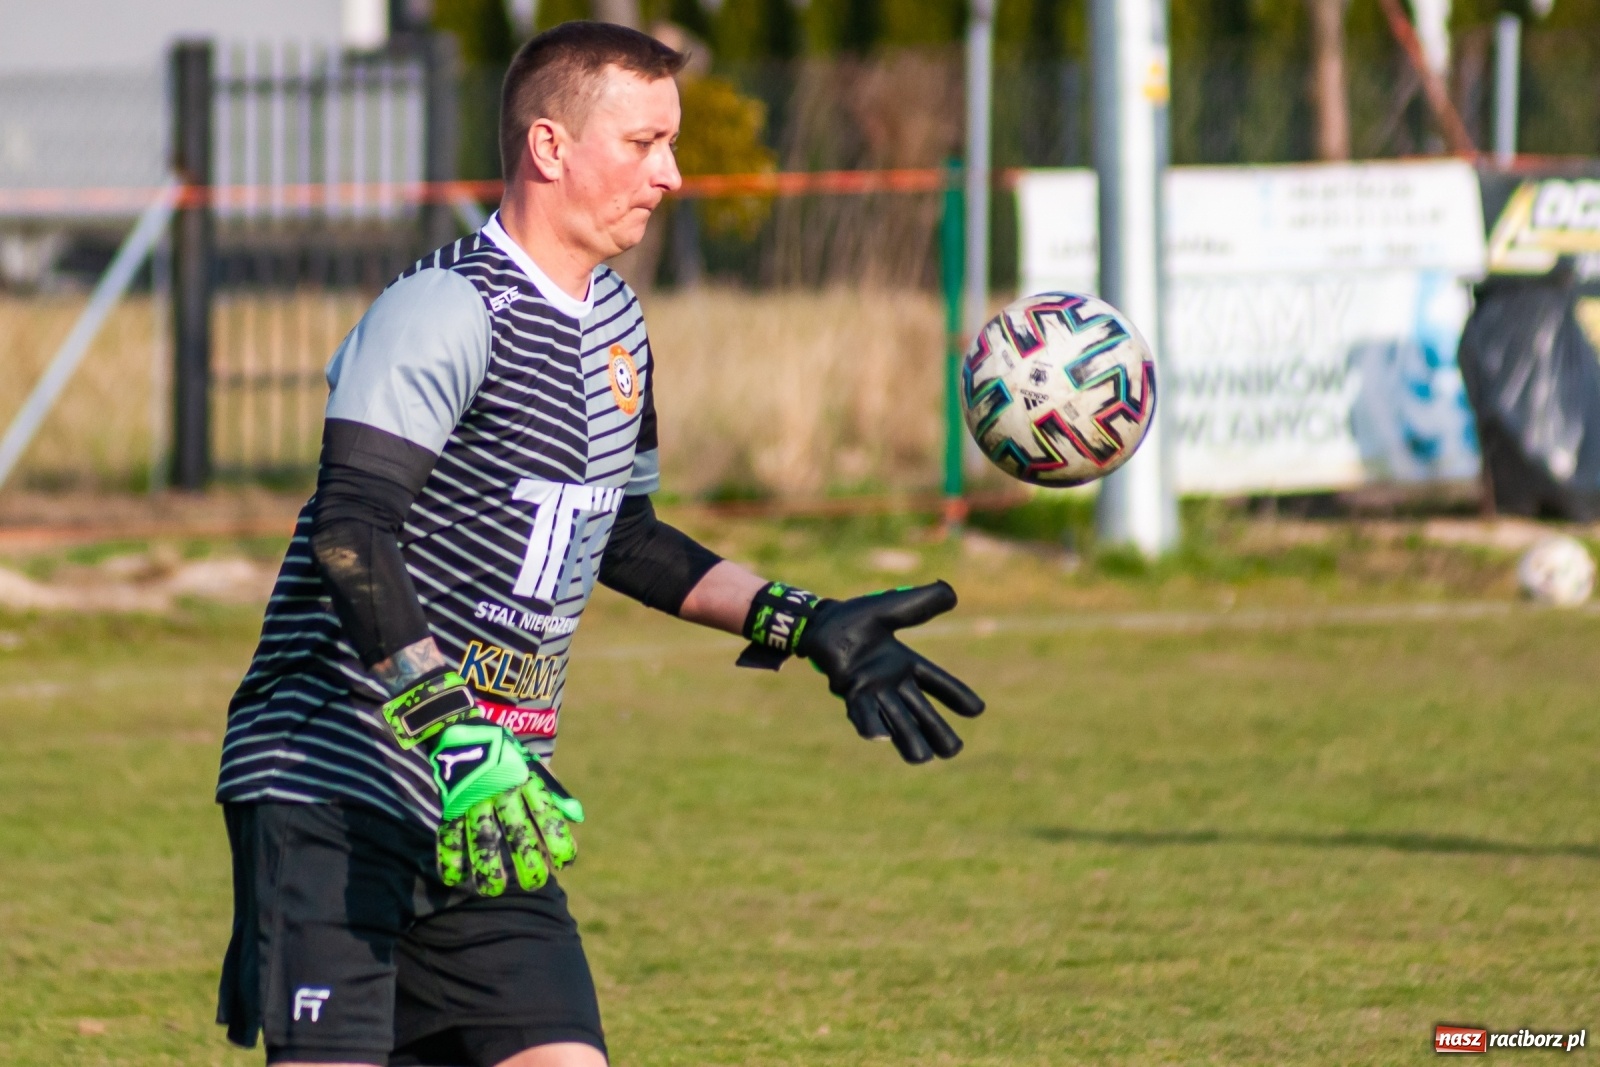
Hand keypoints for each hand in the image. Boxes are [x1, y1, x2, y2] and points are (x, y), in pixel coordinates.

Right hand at [379, 671, 582, 895]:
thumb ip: (554, 793)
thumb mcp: (532, 765)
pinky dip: (450, 856)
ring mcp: (474, 797)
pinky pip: (449, 831)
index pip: (545, 812)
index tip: (566, 862)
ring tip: (493, 891)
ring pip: (481, 836)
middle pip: (515, 829)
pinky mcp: (451, 802)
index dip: (557, 837)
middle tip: (535, 883)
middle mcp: (501, 789)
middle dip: (525, 858)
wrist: (461, 725)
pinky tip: (455, 879)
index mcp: (524, 779)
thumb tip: (578, 818)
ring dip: (487, 865)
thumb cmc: (504, 750)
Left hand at [797, 582, 985, 762]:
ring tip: (922, 758)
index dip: (955, 695)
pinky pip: (863, 713)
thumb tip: (951, 593)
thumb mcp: (892, 607)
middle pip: (921, 712)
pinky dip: (871, 726)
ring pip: (895, 720)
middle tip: (953, 750)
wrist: (821, 624)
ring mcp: (872, 691)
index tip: (977, 709)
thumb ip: (920, 603)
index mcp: (906, 663)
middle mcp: (892, 682)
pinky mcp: (851, 693)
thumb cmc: (856, 618)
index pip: (936, 681)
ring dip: (907, 738)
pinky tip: (880, 739)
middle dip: (936, 731)